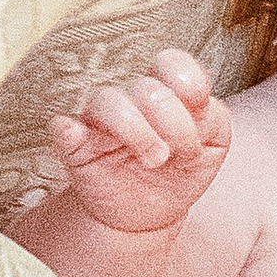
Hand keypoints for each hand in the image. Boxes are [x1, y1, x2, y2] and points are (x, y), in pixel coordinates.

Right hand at [48, 50, 229, 234]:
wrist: (150, 213)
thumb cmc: (181, 170)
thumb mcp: (212, 147)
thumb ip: (214, 121)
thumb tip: (202, 104)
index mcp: (167, 92)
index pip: (171, 63)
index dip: (187, 81)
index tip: (199, 109)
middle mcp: (132, 100)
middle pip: (146, 88)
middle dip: (171, 123)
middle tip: (179, 154)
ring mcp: (101, 122)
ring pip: (107, 101)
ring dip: (135, 130)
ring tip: (154, 159)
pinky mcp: (75, 146)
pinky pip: (62, 127)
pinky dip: (67, 129)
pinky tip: (74, 136)